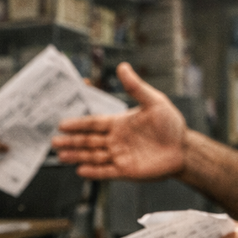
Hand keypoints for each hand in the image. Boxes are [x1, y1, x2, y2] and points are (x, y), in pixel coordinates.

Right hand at [52, 62, 186, 179]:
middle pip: (89, 140)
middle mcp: (116, 140)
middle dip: (72, 141)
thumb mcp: (154, 101)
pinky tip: (80, 170)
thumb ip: (135, 87)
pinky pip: (107, 171)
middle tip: (54, 141)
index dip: (78, 124)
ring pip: (94, 156)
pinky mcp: (127, 171)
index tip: (62, 124)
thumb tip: (123, 66)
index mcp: (119, 123)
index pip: (94, 123)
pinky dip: (94, 171)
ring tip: (61, 156)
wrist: (184, 147)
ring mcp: (120, 156)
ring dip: (78, 155)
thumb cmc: (170, 123)